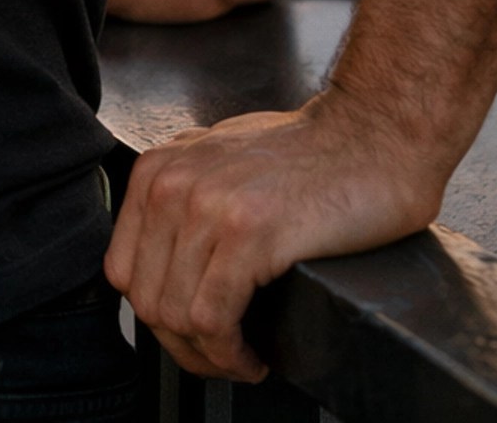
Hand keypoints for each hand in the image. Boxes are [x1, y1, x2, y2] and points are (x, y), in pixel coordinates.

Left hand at [103, 92, 443, 379]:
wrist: (372, 137)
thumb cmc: (309, 153)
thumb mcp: (220, 159)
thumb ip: (182, 195)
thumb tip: (159, 258)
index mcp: (159, 169)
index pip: (124, 272)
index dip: (158, 317)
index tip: (191, 334)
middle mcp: (173, 184)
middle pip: (148, 302)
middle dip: (183, 346)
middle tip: (222, 357)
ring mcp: (208, 207)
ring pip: (178, 318)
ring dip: (210, 358)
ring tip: (242, 359)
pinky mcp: (249, 233)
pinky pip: (214, 321)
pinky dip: (231, 355)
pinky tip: (254, 357)